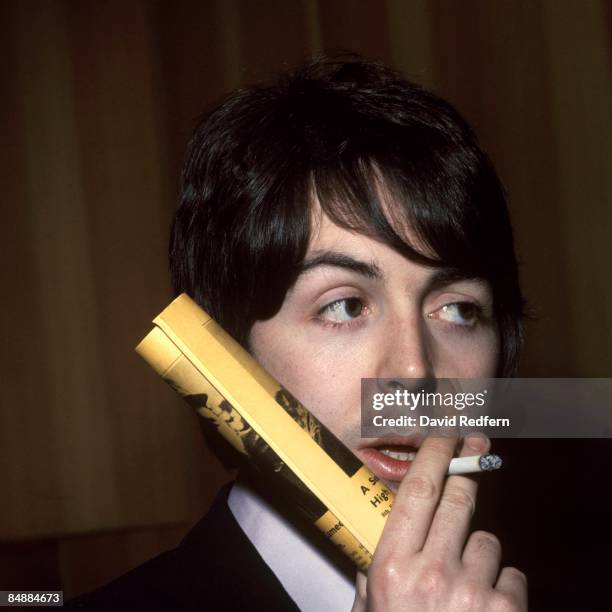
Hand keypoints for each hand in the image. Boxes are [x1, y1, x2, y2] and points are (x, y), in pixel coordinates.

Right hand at [352, 435, 526, 610]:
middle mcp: (431, 573)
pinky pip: (511, 575)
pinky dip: (500, 585)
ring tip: (464, 580)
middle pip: (458, 500)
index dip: (436, 453)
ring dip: (477, 551)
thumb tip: (374, 532)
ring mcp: (470, 592)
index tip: (446, 432)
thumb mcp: (368, 604)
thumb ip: (371, 566)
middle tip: (477, 448)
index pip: (418, 490)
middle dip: (469, 468)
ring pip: (486, 540)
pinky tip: (483, 604)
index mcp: (392, 565)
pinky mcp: (504, 610)